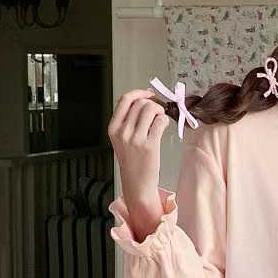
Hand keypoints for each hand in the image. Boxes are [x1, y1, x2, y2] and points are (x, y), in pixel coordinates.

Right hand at [107, 88, 169, 205]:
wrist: (136, 184)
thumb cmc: (132, 162)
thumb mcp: (121, 140)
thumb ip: (128, 121)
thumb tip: (144, 100)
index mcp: (113, 128)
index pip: (125, 100)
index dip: (139, 93)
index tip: (149, 94)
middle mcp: (122, 132)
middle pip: (140, 103)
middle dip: (153, 103)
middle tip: (158, 111)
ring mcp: (135, 139)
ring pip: (151, 109)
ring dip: (160, 111)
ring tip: (160, 120)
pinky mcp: (149, 145)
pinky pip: (160, 121)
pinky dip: (164, 121)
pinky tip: (163, 127)